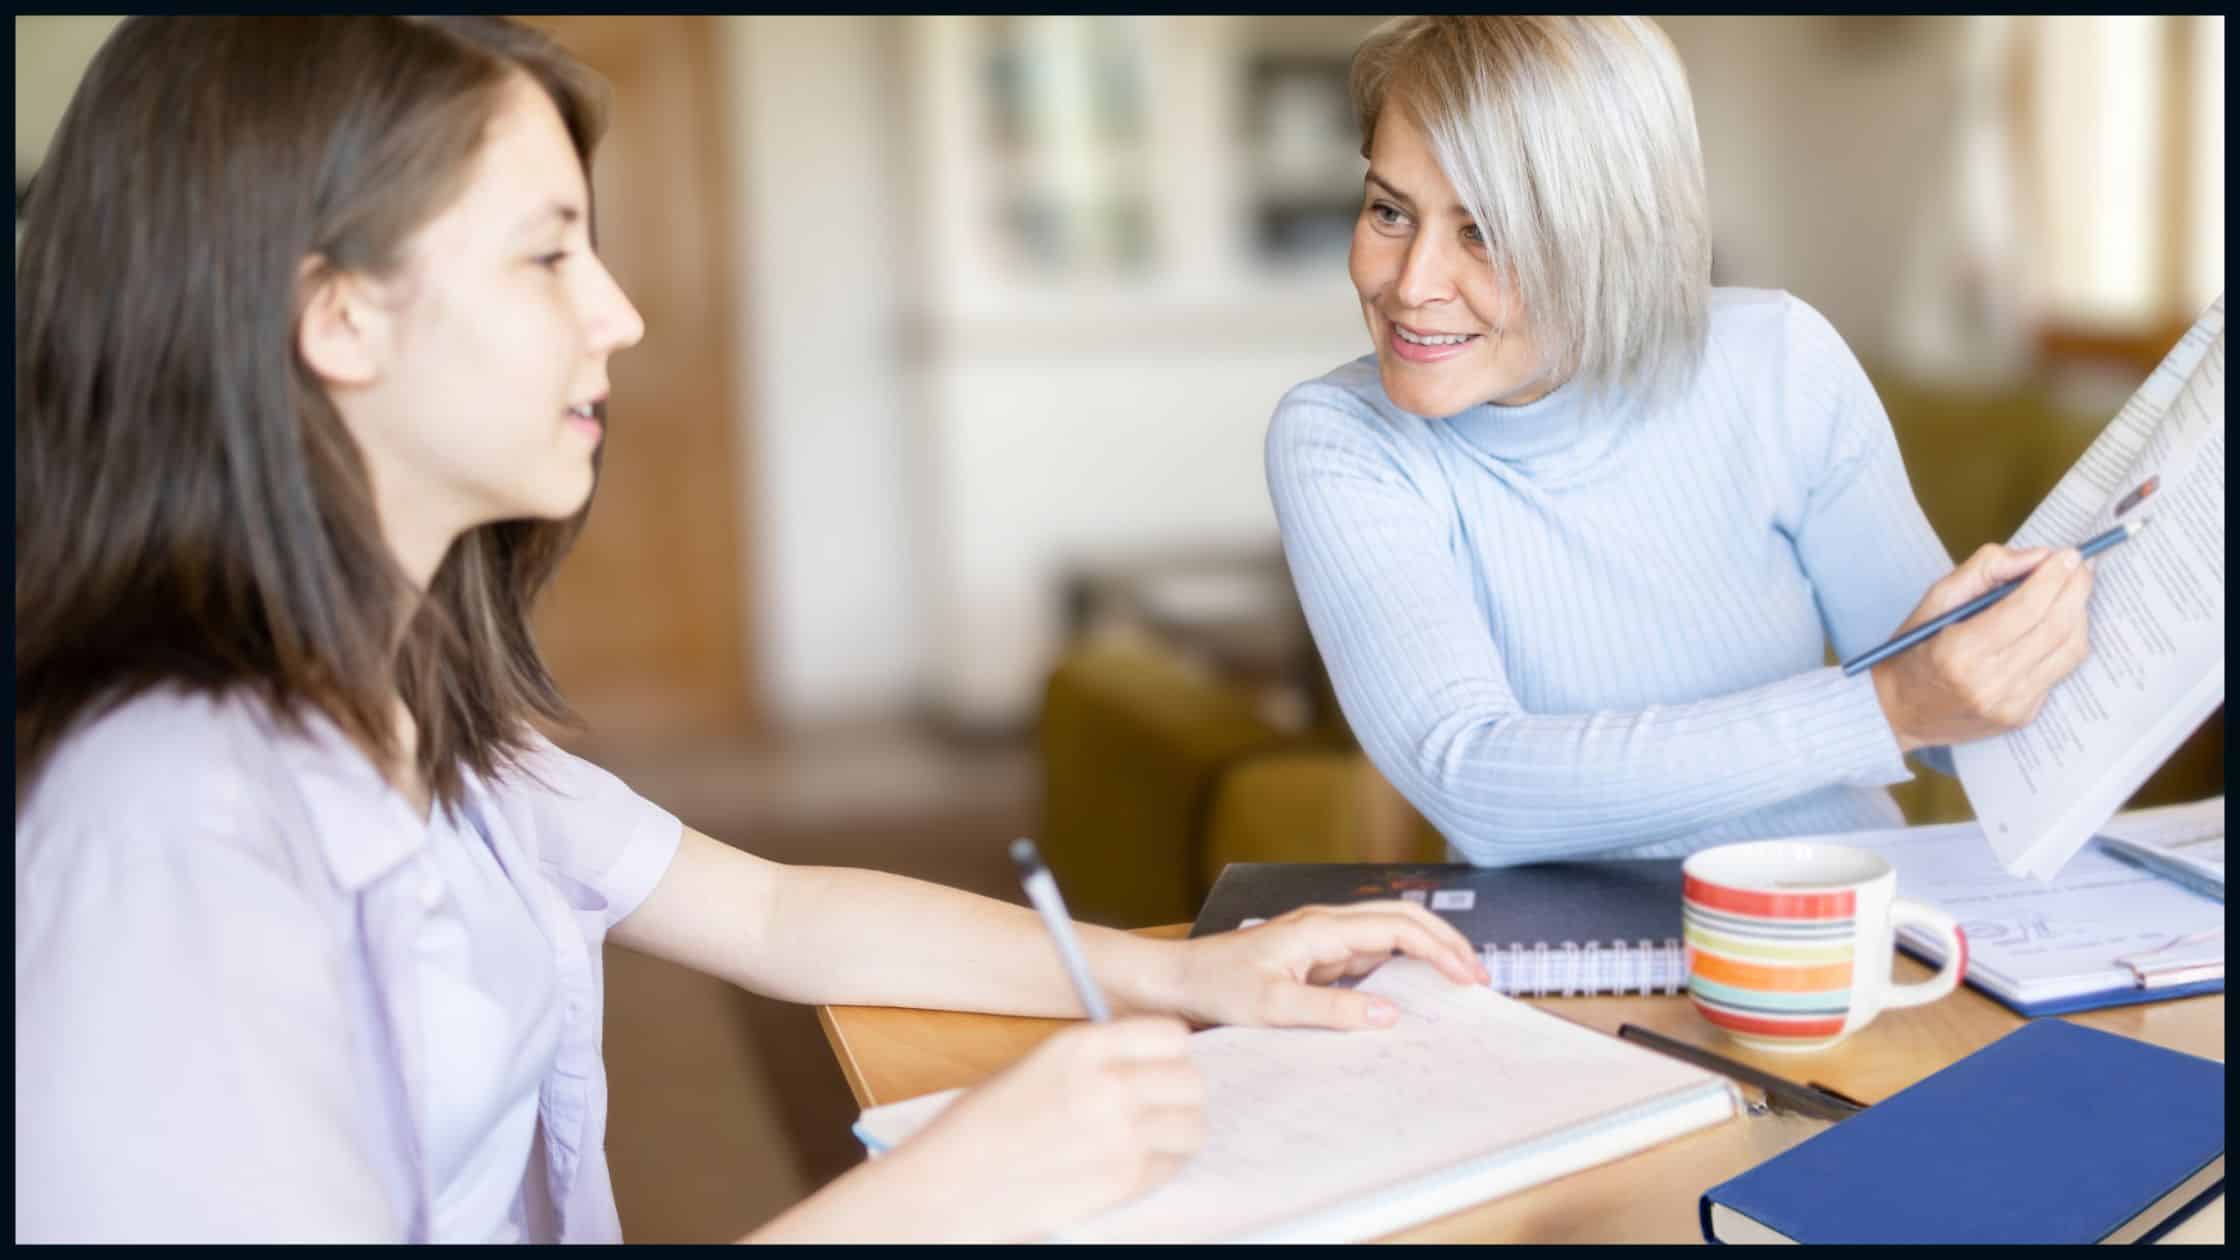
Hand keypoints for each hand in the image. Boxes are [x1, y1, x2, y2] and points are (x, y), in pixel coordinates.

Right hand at [886, 1016, 1203, 1240]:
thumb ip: (1096, 1059)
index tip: (1163, 1065)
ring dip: (1178, 1132)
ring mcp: (1123, 1135)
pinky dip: (1163, 1166)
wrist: (952, 1184)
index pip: (1171, 1035)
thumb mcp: (1039, 1065)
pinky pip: (1172, 1166)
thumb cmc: (982, 1127)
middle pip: (1191, 1081)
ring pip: (1193, 1126)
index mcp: (1083, 1046)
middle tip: (1163, 1106)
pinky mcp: (1125, 1180)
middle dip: (1181, 1094)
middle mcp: (1110, 1084)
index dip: (1171, 1053)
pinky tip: (1132, 1164)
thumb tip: (1145, 1063)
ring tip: (1152, 1139)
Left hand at [1164, 900, 1489, 1029]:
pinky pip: (1369, 962)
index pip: (1398, 926)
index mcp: (1320, 928)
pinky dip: (1400, 973)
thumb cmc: (1216, 988)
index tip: (1469, 977)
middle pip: (1403, 921)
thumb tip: (1391, 1014)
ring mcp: (1323, 942)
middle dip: (1446, 944)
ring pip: (1390, 939)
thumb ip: (1331, 1010)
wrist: (1176, 982)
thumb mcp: (1272, 1007)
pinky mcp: (1317, 960)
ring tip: (1460, 987)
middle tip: (1479, 979)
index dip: (1440, 948)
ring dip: (1427, 956)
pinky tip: (1414, 998)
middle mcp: (1327, 927)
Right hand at [1870, 543, 2093, 751]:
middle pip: (2054, 627)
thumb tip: (2036, 558)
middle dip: (2074, 590)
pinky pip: (2060, 670)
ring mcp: (2010, 704)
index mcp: (1959, 651)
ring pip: (2068, 650)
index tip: (2067, 554)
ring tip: (2074, 590)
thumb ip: (1983, 570)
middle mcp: (1989, 682)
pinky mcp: (2023, 716)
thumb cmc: (1914, 651)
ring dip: (2079, 614)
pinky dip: (2067, 641)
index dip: (2052, 578)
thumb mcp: (1934, 601)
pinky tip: (2059, 623)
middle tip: (2080, 566)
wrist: (1899, 713)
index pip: (2025, 608)